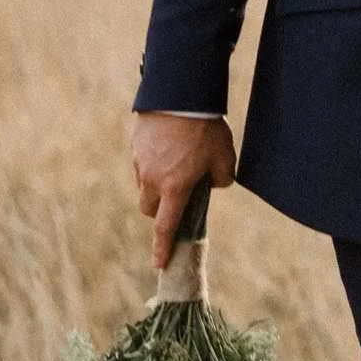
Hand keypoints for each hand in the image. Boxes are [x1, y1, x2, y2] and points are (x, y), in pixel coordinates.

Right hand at [131, 113, 236, 269]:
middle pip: (148, 210)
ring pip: (143, 187)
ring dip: (155, 188)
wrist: (180, 96)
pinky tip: (168, 151)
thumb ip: (223, 179)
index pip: (165, 227)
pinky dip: (152, 167)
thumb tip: (214, 184)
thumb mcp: (225, 157)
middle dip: (160, 212)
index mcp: (175, 188)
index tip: (159, 264)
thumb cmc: (205, 130)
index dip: (162, 248)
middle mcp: (152, 180)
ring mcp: (140, 164)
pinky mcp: (135, 148)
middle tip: (177, 199)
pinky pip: (141, 167)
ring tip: (177, 167)